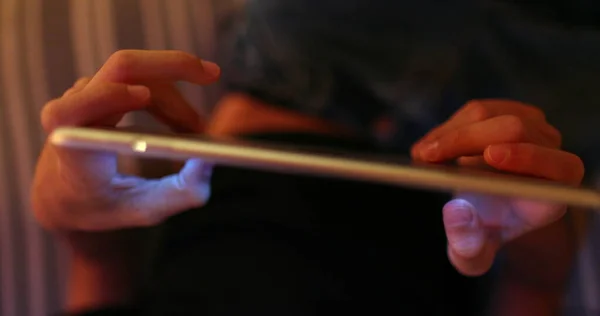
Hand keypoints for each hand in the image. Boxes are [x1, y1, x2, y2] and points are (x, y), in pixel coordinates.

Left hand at [31, 50, 220, 231]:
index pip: (76, 110)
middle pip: (122, 69)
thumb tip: (210, 162)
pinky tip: (186, 123)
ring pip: (140, 73)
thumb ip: (180, 193)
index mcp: (72, 149)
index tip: (144, 97)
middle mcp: (72, 112)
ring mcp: (84, 93)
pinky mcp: (99, 86)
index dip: (109, 96)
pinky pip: (140, 76)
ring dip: (177, 97)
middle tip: (212, 75)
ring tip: (199, 130)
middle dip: (170, 67)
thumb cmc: (103, 205)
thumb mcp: (144, 210)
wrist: (68, 193)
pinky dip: (170, 94)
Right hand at [410, 100, 583, 275]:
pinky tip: (430, 146)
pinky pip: (477, 111)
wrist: (484, 212)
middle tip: (427, 156)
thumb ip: (466, 243)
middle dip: (465, 140)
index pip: (558, 167)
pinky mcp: (510, 113)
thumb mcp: (471, 253)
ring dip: (449, 132)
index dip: (528, 158)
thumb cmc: (483, 233)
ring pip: (489, 115)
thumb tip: (457, 211)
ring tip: (421, 154)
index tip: (490, 156)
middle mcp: (552, 154)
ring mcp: (533, 129)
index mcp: (555, 191)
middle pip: (514, 130)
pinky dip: (447, 126)